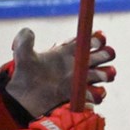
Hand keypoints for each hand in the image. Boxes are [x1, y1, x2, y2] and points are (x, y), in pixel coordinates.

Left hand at [0, 29, 115, 129]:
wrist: (24, 98)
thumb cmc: (24, 73)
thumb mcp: (22, 56)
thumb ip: (24, 43)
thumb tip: (29, 31)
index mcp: (71, 49)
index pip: (92, 39)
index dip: (98, 39)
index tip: (93, 44)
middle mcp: (81, 63)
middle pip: (105, 54)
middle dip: (106, 55)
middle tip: (93, 61)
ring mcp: (84, 79)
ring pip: (107, 73)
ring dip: (106, 74)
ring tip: (94, 77)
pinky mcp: (83, 96)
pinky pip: (98, 95)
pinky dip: (96, 95)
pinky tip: (85, 95)